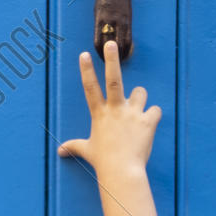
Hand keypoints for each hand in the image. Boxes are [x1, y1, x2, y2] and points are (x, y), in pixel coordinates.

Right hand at [57, 40, 161, 178]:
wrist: (122, 171)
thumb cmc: (103, 162)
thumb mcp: (87, 151)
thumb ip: (74, 146)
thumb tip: (60, 151)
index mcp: (100, 114)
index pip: (90, 88)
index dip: (86, 70)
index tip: (84, 54)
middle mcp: (115, 110)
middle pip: (114, 79)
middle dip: (111, 60)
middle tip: (110, 43)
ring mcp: (132, 114)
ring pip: (141, 92)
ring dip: (140, 98)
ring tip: (137, 111)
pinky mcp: (148, 121)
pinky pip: (155, 110)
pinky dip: (153, 115)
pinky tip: (149, 125)